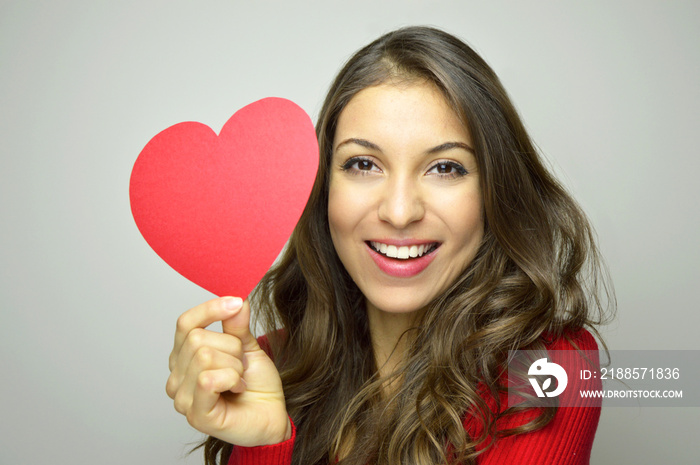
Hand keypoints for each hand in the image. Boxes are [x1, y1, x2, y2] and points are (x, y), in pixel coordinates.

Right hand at [166, 297, 290, 445]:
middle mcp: (176, 376)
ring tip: (239, 380)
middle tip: (241, 365)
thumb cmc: (257, 384)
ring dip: (234, 366)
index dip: (210, 309)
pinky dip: (232, 379)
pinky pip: (208, 379)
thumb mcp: (247, 346)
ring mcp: (182, 398)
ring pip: (204, 356)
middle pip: (197, 338)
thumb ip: (237, 325)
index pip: (185, 323)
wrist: (272, 414)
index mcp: (184, 356)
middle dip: (231, 347)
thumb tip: (236, 298)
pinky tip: (237, 389)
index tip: (237, 303)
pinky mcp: (196, 414)